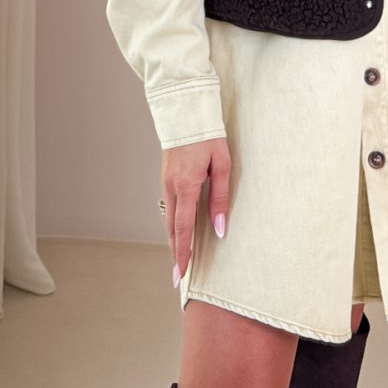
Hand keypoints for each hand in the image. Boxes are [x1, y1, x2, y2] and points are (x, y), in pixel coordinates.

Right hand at [162, 137, 230, 284]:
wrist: (185, 111)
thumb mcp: (221, 165)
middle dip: (176, 253)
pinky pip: (169, 206)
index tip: (181, 273)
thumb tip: (219, 228)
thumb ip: (219, 197)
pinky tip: (178, 230)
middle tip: (178, 276)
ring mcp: (165, 181)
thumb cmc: (208, 136)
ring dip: (173, 240)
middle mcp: (171, 187)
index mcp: (185, 186)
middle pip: (172, 228)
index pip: (183, 229)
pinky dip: (172, 223)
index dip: (183, 253)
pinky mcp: (166, 177)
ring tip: (180, 258)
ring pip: (168, 218)